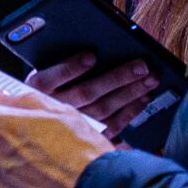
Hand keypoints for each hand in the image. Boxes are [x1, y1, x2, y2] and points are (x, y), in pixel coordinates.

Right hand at [26, 54, 162, 139]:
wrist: (39, 125)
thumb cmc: (48, 88)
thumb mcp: (45, 73)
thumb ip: (61, 62)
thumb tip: (96, 51)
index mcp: (37, 89)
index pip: (50, 78)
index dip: (71, 68)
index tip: (91, 56)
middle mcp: (53, 108)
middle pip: (86, 93)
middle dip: (116, 78)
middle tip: (141, 66)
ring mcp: (71, 124)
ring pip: (103, 109)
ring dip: (129, 93)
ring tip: (150, 79)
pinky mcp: (87, 135)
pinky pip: (111, 126)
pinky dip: (129, 112)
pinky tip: (143, 98)